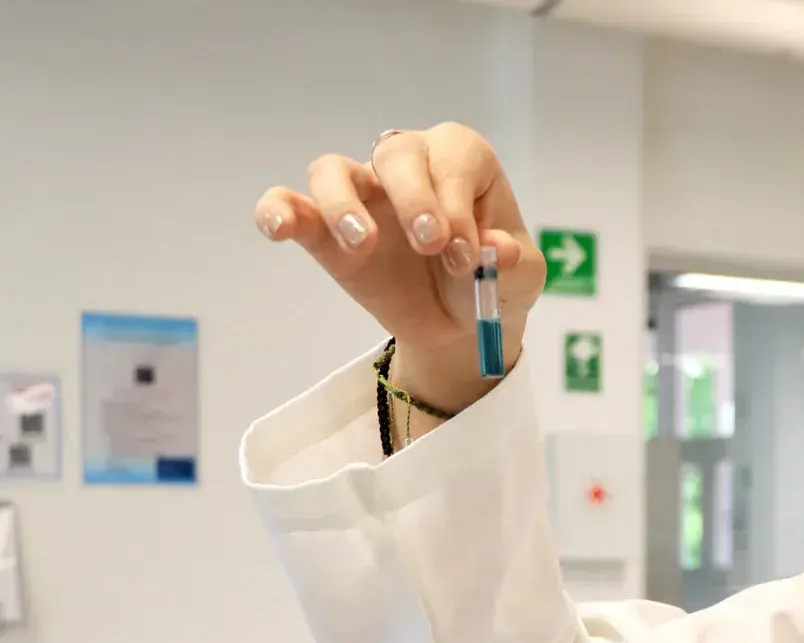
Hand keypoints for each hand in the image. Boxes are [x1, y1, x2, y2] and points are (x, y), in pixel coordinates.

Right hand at [253, 123, 546, 412]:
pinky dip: (277, 210)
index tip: (467, 252)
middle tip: (430, 246)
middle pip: (396, 153)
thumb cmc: (493, 279)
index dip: (458, 198)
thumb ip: (513, 262)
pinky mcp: (325, 230)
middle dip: (414, 197)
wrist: (459, 323)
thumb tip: (495, 248)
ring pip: (332, 169)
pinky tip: (279, 229)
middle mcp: (410, 167)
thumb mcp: (521, 278)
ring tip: (363, 243)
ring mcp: (362, 195)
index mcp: (463, 162)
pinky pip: (288, 204)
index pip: (453, 155)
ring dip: (343, 202)